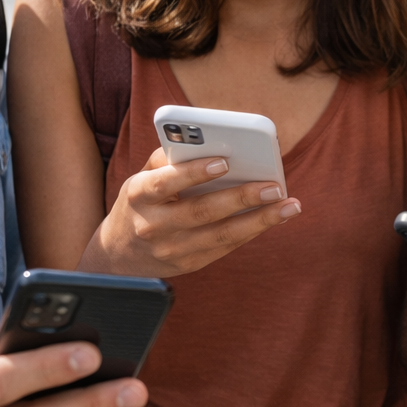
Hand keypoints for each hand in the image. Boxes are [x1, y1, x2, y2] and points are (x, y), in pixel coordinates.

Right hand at [81, 148, 299, 277]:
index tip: (224, 161)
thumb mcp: (141, 178)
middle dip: (241, 197)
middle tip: (273, 186)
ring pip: (221, 235)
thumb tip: (207, 142)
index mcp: (139, 195)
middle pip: (201, 212)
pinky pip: (226, 247)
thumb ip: (168, 159)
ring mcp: (172, 250)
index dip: (194, 172)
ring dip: (259, 220)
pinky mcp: (190, 264)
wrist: (117, 256)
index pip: (165, 182)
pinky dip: (253, 231)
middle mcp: (153, 225)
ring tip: (289, 205)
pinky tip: (275, 217)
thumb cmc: (139, 203)